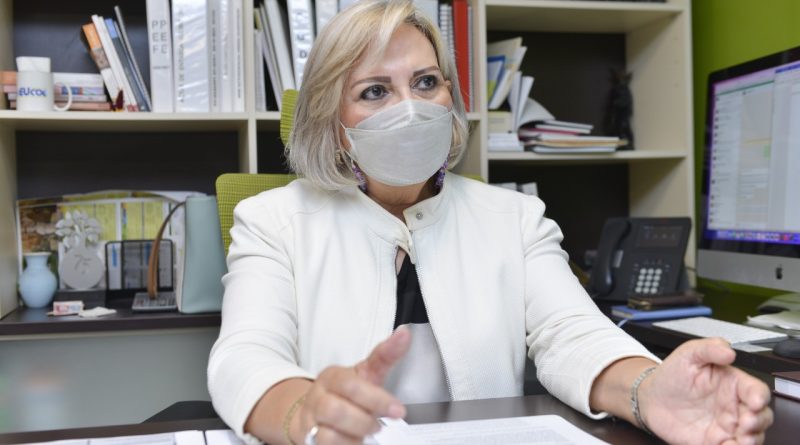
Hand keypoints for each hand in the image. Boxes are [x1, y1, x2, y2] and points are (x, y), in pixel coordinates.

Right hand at [293, 326, 410, 444]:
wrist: (314, 414)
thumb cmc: (347, 393)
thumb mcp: (366, 373)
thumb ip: (385, 355)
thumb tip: (405, 333)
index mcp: (332, 377)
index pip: (350, 385)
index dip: (377, 400)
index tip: (399, 411)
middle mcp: (318, 397)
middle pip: (336, 410)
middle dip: (364, 421)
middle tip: (380, 425)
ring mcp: (310, 420)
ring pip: (328, 433)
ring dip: (354, 436)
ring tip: (367, 432)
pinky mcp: (308, 439)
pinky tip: (353, 441)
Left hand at [640, 338, 772, 444]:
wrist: (651, 397)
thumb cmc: (672, 374)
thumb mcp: (688, 354)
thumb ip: (709, 348)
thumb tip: (728, 350)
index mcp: (733, 384)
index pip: (757, 390)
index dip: (759, 396)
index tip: (754, 402)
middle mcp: (734, 406)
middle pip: (762, 416)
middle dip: (759, 421)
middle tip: (746, 423)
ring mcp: (726, 426)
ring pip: (753, 436)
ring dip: (752, 440)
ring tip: (741, 439)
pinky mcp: (714, 442)